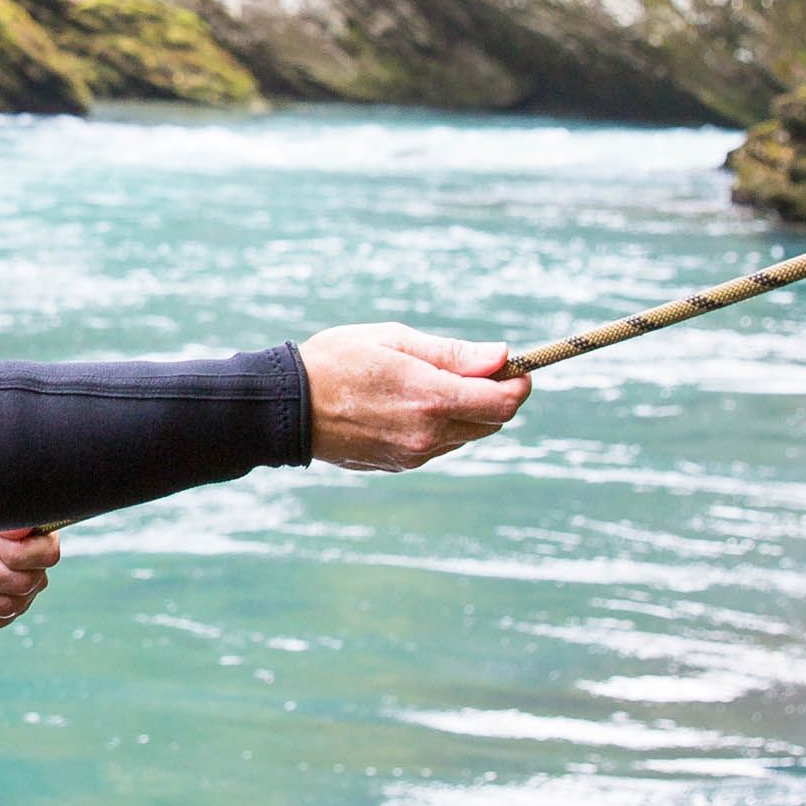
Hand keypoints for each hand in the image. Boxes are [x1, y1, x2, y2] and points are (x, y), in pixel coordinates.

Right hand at [297, 324, 527, 469]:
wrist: (287, 407)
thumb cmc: (337, 361)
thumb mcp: (393, 341)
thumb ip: (452, 353)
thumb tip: (501, 356)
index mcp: (431, 398)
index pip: (503, 401)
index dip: (518, 382)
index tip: (514, 365)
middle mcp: (429, 434)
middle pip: (493, 421)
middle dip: (496, 395)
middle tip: (476, 368)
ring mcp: (414, 454)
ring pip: (468, 435)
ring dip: (469, 411)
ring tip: (435, 382)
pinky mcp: (400, 465)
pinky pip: (440, 445)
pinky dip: (442, 425)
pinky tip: (411, 403)